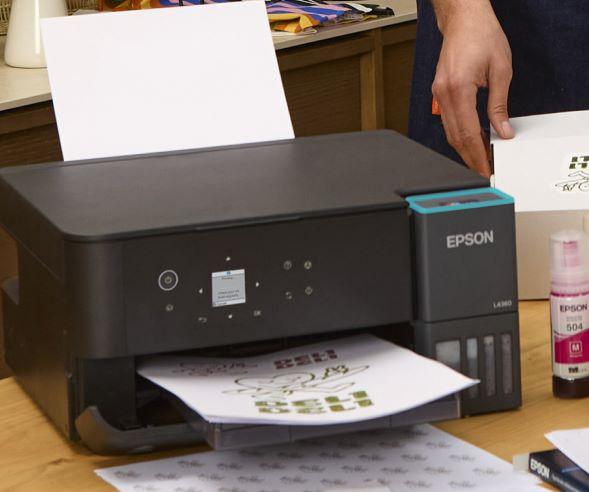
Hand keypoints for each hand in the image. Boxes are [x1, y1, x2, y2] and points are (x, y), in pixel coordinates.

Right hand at [431, 0, 514, 176]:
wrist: (463, 20)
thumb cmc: (481, 36)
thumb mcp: (501, 70)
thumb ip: (499, 105)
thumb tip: (502, 130)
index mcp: (458, 88)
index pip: (467, 133)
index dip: (477, 154)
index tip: (484, 168)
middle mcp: (444, 94)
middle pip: (455, 137)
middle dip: (470, 156)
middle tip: (483, 169)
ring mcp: (438, 94)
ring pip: (449, 131)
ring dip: (464, 147)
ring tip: (480, 157)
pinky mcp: (439, 92)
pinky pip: (448, 120)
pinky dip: (459, 133)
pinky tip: (472, 138)